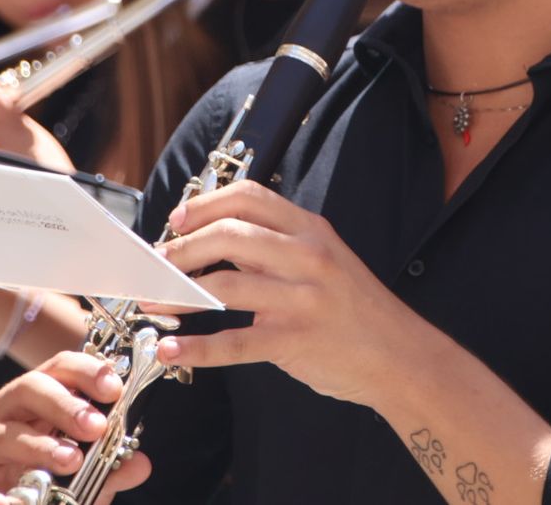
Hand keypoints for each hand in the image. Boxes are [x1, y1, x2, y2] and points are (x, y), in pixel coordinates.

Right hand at [0, 351, 149, 503]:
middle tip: (96, 426)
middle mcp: (6, 413)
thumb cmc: (57, 478)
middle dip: (64, 404)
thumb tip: (139, 463)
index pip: (60, 367)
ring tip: (71, 460)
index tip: (114, 388)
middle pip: (29, 388)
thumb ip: (114, 466)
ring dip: (41, 446)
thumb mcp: (91, 471)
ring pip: (6, 433)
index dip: (87, 371)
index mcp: (37, 397)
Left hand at [150, 180, 416, 407]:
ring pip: (224, 287)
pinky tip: (172, 349)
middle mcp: (307, 257)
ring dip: (176, 295)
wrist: (399, 354)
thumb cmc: (354, 307)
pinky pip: (234, 343)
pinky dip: (196, 347)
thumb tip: (213, 237)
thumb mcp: (325, 257)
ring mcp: (302, 299)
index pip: (249, 197)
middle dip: (180, 250)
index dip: (204, 205)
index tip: (176, 221)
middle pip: (228, 235)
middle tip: (156, 264)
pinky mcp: (295, 341)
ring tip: (151, 303)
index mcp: (311, 229)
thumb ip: (277, 244)